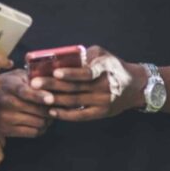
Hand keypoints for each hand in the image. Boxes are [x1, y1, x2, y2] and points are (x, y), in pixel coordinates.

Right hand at [0, 69, 52, 137]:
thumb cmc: (0, 88)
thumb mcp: (12, 76)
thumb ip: (29, 76)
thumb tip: (48, 78)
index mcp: (10, 86)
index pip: (26, 92)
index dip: (40, 96)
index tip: (51, 99)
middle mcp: (8, 103)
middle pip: (39, 110)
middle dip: (51, 110)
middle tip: (55, 108)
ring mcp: (8, 118)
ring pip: (39, 122)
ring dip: (48, 121)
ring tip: (48, 116)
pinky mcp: (8, 130)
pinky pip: (33, 133)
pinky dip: (41, 129)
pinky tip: (41, 124)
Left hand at [29, 46, 145, 120]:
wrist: (135, 86)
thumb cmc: (112, 66)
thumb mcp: (103, 55)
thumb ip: (84, 55)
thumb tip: (59, 56)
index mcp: (104, 69)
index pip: (86, 73)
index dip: (71, 73)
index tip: (55, 72)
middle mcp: (104, 87)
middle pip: (74, 88)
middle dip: (52, 86)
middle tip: (34, 84)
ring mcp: (103, 101)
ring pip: (74, 101)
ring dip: (54, 100)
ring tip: (37, 96)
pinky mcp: (100, 113)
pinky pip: (80, 116)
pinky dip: (65, 114)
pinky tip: (51, 111)